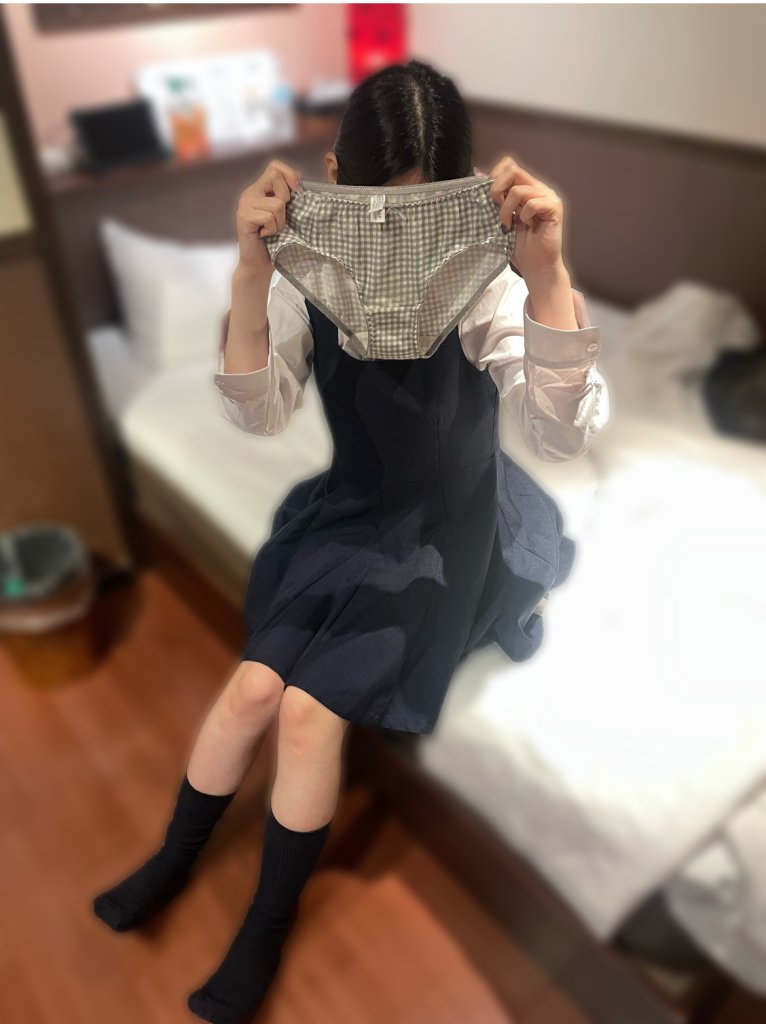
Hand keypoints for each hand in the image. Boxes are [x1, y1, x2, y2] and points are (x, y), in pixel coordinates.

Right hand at [235, 159, 301, 274]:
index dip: (289, 174)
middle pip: (275, 177)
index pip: (275, 166)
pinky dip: (273, 229)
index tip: (296, 191)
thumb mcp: (285, 214)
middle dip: (285, 200)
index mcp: (260, 190)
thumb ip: (288, 197)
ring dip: (280, 222)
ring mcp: (245, 205)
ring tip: (271, 231)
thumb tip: (300, 180)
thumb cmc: (275, 241)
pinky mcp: (244, 217)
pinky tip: (265, 235)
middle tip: (279, 218)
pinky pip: (269, 217)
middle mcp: (250, 193)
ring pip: (277, 203)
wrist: (259, 264)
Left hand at [475, 156, 566, 284]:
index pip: (509, 165)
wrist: (535, 266)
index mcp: (527, 187)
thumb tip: (478, 172)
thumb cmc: (519, 246)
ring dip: (507, 209)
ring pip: (519, 189)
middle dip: (497, 190)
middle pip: (513, 170)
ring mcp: (548, 196)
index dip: (495, 178)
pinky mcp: (554, 207)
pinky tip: (527, 226)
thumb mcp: (500, 216)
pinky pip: (531, 203)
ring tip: (509, 224)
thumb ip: (494, 195)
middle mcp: (539, 188)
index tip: (491, 200)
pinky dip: (524, 216)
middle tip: (497, 210)